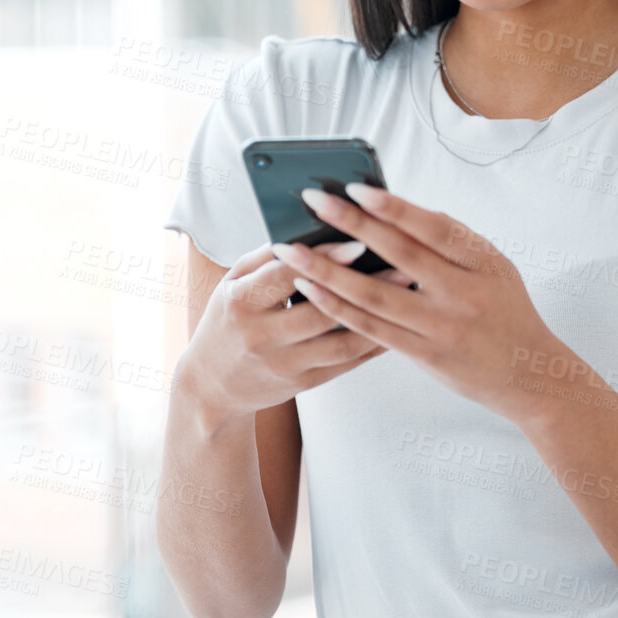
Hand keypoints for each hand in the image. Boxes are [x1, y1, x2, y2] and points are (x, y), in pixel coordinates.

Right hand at [178, 240, 390, 430]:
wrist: (211, 386)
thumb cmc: (226, 322)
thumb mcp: (232, 284)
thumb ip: (266, 259)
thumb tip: (308, 231)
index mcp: (239, 303)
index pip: (284, 276)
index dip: (321, 259)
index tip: (357, 242)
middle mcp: (259, 336)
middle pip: (318, 310)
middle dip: (362, 287)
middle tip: (402, 266)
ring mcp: (282, 364)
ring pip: (339, 342)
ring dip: (378, 317)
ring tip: (406, 294)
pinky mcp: (301, 385)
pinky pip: (345, 364)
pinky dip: (372, 344)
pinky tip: (396, 324)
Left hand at [269, 181, 563, 424]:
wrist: (530, 376)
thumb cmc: (505, 310)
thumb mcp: (493, 267)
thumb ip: (451, 242)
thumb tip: (394, 210)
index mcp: (484, 263)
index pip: (435, 229)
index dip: (395, 208)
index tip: (356, 187)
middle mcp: (464, 295)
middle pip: (399, 255)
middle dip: (351, 224)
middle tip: (312, 202)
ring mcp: (443, 328)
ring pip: (376, 296)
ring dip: (329, 271)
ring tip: (292, 250)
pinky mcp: (425, 356)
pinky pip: (372, 330)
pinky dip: (338, 308)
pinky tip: (310, 290)